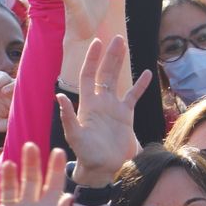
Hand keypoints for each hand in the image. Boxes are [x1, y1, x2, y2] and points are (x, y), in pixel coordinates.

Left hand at [55, 35, 148, 186]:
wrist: (105, 168)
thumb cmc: (86, 154)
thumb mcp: (75, 136)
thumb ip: (68, 116)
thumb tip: (59, 95)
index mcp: (87, 104)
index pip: (88, 75)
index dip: (92, 59)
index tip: (97, 43)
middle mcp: (100, 102)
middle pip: (104, 73)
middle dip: (109, 55)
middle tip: (116, 38)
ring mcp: (113, 107)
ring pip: (118, 80)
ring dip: (121, 63)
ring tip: (125, 46)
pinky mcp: (126, 115)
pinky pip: (133, 96)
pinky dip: (140, 85)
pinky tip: (146, 73)